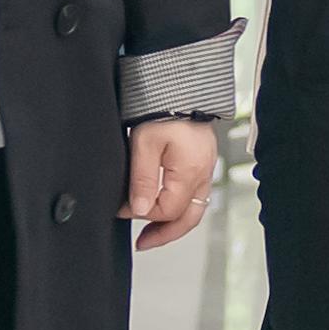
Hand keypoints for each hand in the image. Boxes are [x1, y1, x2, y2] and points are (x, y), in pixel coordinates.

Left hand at [124, 115, 221, 250]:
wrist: (180, 85)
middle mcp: (202, 174)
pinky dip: (180, 208)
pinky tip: (166, 208)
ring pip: (194, 209)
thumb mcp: (144, 144)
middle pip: (187, 218)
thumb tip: (139, 210)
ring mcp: (205, 169)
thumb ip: (142, 179)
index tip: (123, 209)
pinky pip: (195, 196)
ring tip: (153, 233)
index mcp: (189, 172)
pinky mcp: (202, 162)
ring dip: (173, 224)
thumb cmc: (164, 107)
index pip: (166, 210)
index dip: (143, 214)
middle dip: (165, 234)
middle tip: (144, 244)